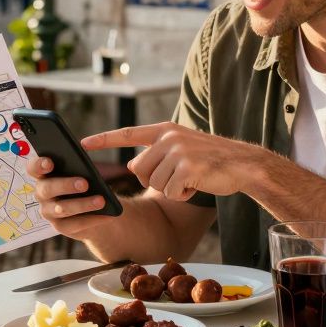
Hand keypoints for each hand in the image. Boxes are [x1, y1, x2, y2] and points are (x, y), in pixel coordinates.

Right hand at [26, 157, 116, 238]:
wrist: (94, 208)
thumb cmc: (85, 183)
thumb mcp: (83, 172)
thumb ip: (80, 166)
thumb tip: (86, 166)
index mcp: (44, 175)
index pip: (33, 168)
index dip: (38, 165)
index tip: (50, 163)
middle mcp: (42, 193)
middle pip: (47, 189)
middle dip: (65, 185)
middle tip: (84, 183)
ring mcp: (49, 211)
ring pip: (62, 208)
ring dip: (82, 204)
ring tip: (101, 201)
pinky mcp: (60, 226)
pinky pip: (75, 224)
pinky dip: (92, 219)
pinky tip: (107, 215)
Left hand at [82, 123, 260, 200]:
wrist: (243, 165)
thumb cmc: (212, 162)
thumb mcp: (182, 150)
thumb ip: (157, 154)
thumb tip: (132, 165)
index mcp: (165, 130)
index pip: (128, 134)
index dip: (104, 140)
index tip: (82, 144)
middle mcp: (169, 137)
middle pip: (139, 170)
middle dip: (156, 181)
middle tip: (180, 178)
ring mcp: (178, 151)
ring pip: (154, 184)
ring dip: (171, 189)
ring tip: (192, 179)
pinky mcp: (186, 167)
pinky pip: (169, 192)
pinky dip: (182, 196)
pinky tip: (198, 185)